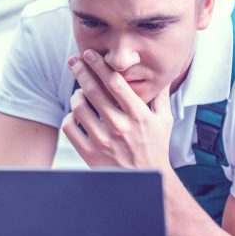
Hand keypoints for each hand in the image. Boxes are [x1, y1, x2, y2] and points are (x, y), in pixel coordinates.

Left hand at [61, 49, 172, 170]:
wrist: (145, 181)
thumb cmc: (155, 149)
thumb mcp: (164, 122)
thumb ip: (161, 97)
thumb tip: (164, 75)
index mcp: (138, 116)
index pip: (115, 83)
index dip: (100, 65)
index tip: (91, 54)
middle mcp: (119, 127)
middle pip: (93, 90)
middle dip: (81, 70)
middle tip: (74, 60)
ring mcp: (103, 140)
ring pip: (78, 107)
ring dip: (76, 95)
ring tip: (79, 92)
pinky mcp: (89, 153)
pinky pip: (70, 127)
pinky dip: (70, 117)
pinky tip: (76, 115)